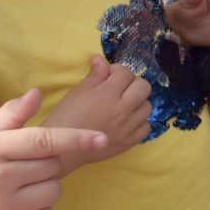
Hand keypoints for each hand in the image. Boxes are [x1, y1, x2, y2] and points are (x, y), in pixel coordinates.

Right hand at [0, 89, 106, 209]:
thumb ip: (11, 114)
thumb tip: (37, 93)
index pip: (43, 141)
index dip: (76, 138)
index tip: (102, 138)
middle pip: (53, 165)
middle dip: (46, 164)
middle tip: (21, 168)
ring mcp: (5, 208)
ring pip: (54, 190)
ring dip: (45, 187)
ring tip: (19, 188)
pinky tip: (19, 206)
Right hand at [42, 56, 150, 172]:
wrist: (61, 150)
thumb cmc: (65, 118)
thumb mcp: (77, 92)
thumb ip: (94, 75)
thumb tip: (101, 59)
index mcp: (108, 94)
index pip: (125, 73)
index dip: (118, 71)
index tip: (110, 75)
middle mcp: (122, 109)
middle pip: (144, 87)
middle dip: (133, 83)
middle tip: (120, 88)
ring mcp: (128, 127)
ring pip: (147, 107)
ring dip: (138, 102)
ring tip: (124, 105)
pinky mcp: (130, 142)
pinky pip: (146, 127)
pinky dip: (140, 122)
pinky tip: (127, 121)